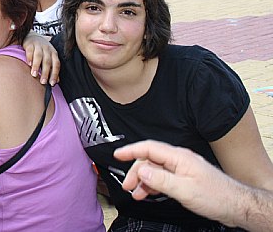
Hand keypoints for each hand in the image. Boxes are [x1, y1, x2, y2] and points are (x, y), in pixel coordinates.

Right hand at [22, 31, 59, 84]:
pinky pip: (30, 51)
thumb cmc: (42, 51)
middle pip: (47, 61)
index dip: (54, 74)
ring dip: (37, 66)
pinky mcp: (30, 44)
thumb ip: (52, 69)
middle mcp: (47, 49)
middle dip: (45, 72)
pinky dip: (29, 57)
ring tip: (34, 74)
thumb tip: (57, 81)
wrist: (33, 37)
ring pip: (39, 56)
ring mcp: (38, 46)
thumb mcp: (49, 58)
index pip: (56, 64)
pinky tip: (28, 64)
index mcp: (54, 53)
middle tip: (43, 82)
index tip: (52, 83)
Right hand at [114, 140, 235, 223]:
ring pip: (155, 170)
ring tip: (136, 193)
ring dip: (143, 181)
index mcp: (178, 157)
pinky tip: (148, 193)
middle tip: (127, 185)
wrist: (236, 205)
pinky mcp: (184, 178)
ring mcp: (182, 169)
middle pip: (149, 160)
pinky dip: (153, 185)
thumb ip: (161, 180)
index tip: (118, 155)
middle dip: (135, 172)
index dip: (131, 150)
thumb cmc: (216, 197)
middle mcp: (179, 160)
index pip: (149, 148)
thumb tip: (142, 172)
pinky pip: (163, 178)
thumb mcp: (184, 189)